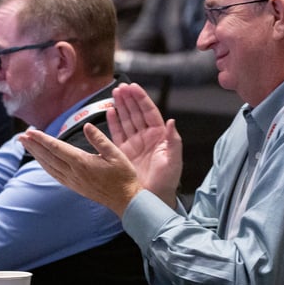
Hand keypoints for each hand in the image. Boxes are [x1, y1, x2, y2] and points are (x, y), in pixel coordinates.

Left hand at [20, 124, 145, 216]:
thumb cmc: (123, 176)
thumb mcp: (116, 154)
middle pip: (48, 157)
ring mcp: (72, 181)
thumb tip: (86, 126)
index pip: (57, 148)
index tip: (30, 132)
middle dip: (34, 146)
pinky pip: (54, 174)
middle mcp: (74, 173)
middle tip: (21, 136)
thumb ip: (99, 140)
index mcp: (82, 163)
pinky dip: (44, 165)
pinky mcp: (74, 186)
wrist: (125, 200)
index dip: (42, 139)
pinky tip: (41, 160)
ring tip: (26, 145)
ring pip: (49, 166)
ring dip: (36, 155)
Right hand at [107, 83, 181, 205]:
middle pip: (136, 113)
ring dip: (121, 106)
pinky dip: (113, 122)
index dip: (141, 99)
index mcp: (159, 136)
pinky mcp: (123, 151)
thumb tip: (171, 121)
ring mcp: (134, 143)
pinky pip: (117, 133)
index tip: (134, 87)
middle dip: (129, 99)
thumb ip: (174, 140)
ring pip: (126, 120)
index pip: (149, 112)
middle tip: (121, 87)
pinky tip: (110, 111)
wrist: (154, 197)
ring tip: (115, 94)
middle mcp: (146, 137)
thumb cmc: (167, 180)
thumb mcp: (174, 160)